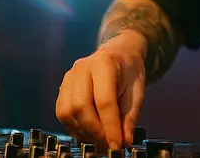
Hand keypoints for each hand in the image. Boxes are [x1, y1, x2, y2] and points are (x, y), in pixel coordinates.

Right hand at [56, 33, 146, 149]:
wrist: (118, 53)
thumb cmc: (129, 71)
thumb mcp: (137, 91)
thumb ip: (130, 116)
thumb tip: (124, 141)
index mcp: (104, 63)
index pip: (104, 101)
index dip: (110, 127)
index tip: (117, 145)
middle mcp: (82, 68)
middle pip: (80, 107)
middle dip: (95, 131)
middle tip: (108, 143)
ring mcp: (69, 77)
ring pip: (67, 112)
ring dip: (83, 131)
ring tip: (100, 139)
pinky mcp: (62, 87)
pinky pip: (62, 112)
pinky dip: (74, 127)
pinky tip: (89, 131)